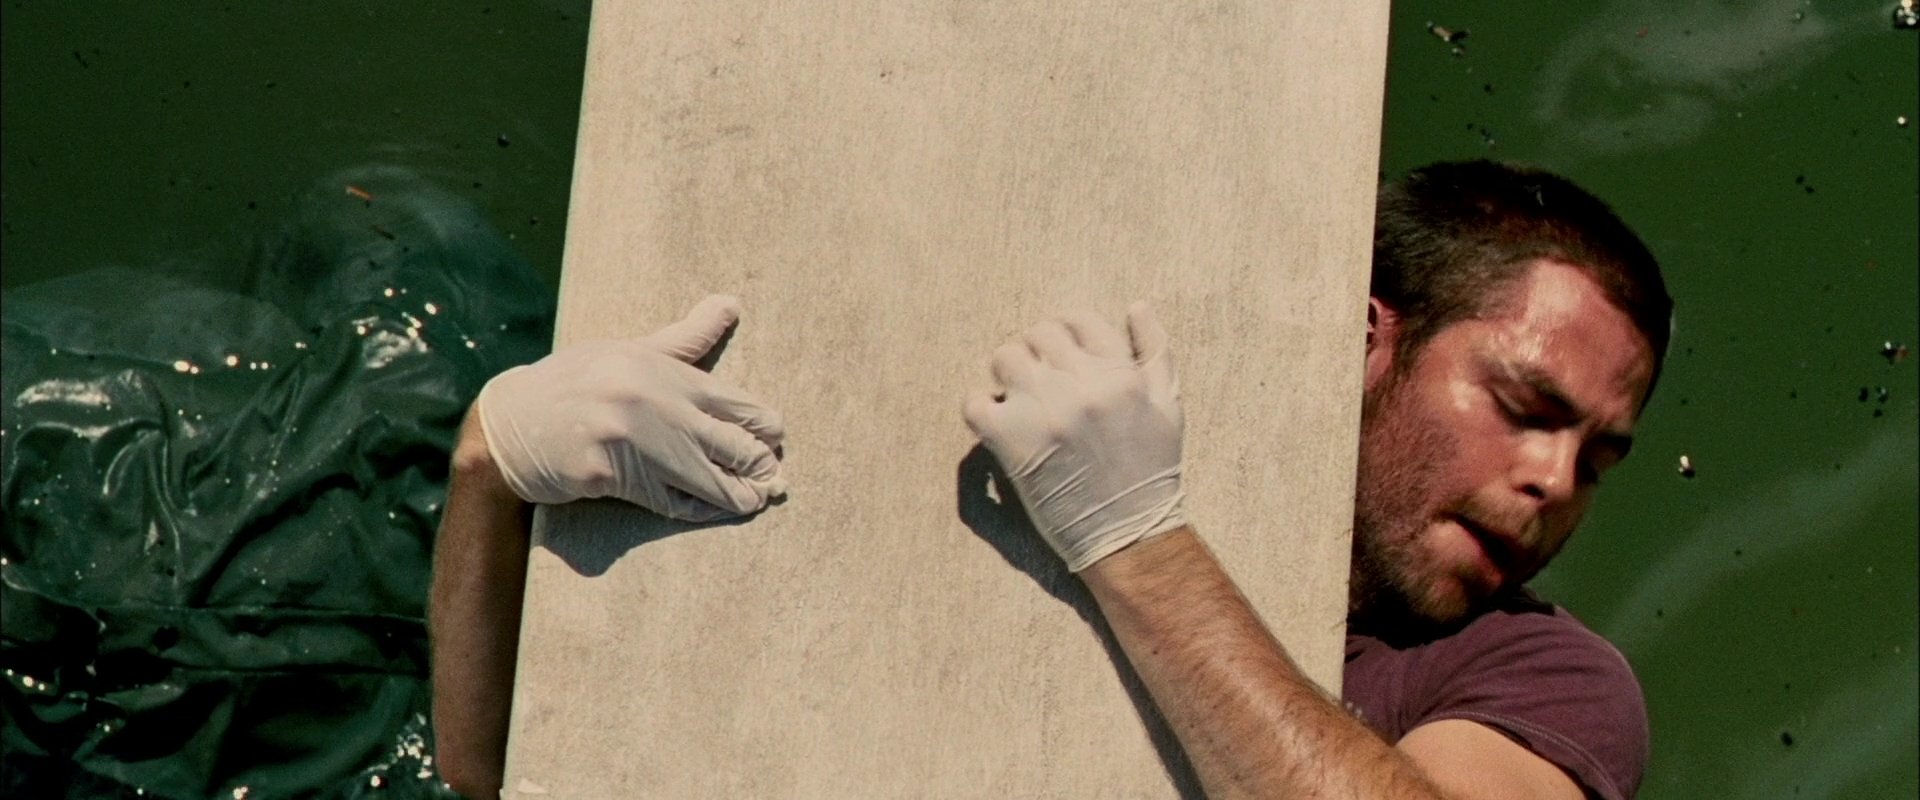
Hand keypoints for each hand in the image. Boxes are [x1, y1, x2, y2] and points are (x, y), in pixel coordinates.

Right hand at [475, 294, 785, 520]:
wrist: (510, 422)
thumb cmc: (575, 382)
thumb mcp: (630, 351)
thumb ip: (686, 338)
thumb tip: (731, 304)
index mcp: (661, 371)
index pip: (734, 402)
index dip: (763, 426)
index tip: (777, 439)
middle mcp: (652, 403)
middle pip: (730, 442)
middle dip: (759, 464)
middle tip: (774, 478)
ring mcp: (630, 441)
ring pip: (706, 478)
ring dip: (737, 495)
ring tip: (756, 500)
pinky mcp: (607, 475)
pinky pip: (668, 500)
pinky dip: (697, 507)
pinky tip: (715, 509)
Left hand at [963, 303, 1185, 570]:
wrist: (1129, 535)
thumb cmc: (1151, 470)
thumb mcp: (1170, 404)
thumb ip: (1155, 350)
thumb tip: (1136, 305)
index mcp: (1119, 372)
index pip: (1079, 319)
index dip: (1068, 333)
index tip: (1064, 355)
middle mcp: (1079, 384)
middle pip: (1038, 334)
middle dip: (1038, 353)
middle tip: (1042, 381)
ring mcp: (1041, 410)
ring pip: (1004, 357)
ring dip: (1009, 374)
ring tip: (1020, 399)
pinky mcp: (1010, 441)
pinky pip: (975, 402)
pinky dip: (981, 409)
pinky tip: (998, 423)